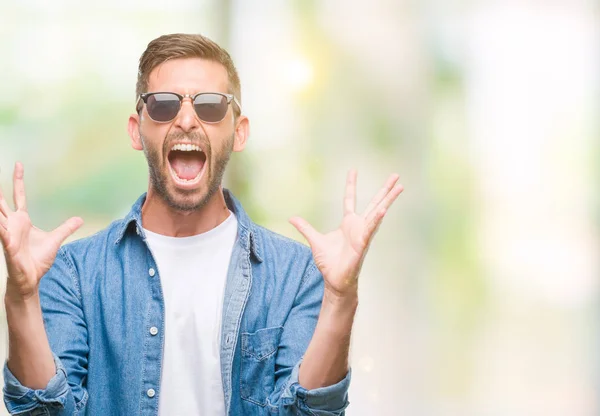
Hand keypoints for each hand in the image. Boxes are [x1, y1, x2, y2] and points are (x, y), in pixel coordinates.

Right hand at [0, 162, 82, 300]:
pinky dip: (1, 227)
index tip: (18, 164)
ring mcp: (8, 234)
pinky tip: (1, 222)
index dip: (18, 180)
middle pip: (2, 201)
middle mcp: (13, 224)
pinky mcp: (7, 245)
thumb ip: (66, 228)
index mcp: (22, 220)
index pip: (18, 196)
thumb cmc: (38, 260)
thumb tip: (79, 219)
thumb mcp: (56, 240)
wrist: (31, 279)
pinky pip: (2, 233)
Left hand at [290, 170, 402, 299]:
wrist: (334, 281)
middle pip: (374, 202)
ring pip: (378, 212)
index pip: (350, 199)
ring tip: (399, 187)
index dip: (351, 185)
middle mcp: (359, 226)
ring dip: (388, 200)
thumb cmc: (329, 263)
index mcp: (348, 223)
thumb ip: (305, 228)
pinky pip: (371, 229)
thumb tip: (292, 218)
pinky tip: (383, 209)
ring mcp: (363, 234)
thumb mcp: (314, 240)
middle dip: (385, 190)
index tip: (353, 170)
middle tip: (396, 176)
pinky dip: (376, 219)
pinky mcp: (363, 244)